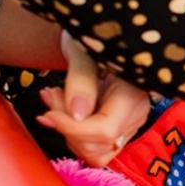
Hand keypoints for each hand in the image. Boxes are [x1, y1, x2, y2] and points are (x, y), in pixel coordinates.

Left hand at [38, 31, 151, 166]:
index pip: (105, 130)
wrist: (97, 33)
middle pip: (99, 146)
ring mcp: (129, 124)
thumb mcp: (83, 50)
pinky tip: (64, 111)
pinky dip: (73, 135)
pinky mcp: (119, 129)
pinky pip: (94, 148)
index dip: (72, 128)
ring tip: (56, 100)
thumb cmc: (90, 35)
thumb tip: (77, 116)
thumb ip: (81, 81)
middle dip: (67, 128)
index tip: (47, 112)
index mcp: (134, 92)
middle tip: (51, 96)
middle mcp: (136, 113)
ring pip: (95, 153)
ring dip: (68, 133)